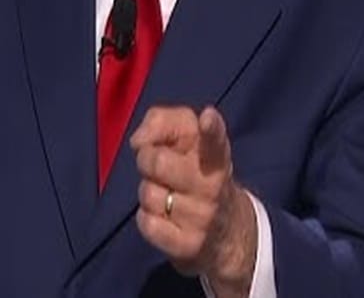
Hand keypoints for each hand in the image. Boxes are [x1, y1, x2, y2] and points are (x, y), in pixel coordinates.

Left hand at [130, 105, 256, 296]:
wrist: (225, 231)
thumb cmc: (195, 170)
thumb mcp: (187, 138)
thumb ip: (162, 122)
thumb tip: (138, 140)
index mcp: (215, 155)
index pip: (214, 139)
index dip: (211, 128)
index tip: (207, 118)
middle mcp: (214, 185)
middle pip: (159, 162)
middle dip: (147, 160)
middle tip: (156, 165)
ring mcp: (203, 217)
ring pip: (149, 195)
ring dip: (148, 191)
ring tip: (165, 193)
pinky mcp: (189, 245)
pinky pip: (148, 224)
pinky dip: (147, 219)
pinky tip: (162, 217)